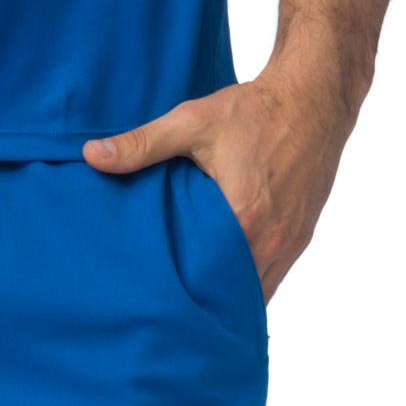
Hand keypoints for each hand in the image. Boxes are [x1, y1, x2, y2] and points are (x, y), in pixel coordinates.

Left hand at [83, 62, 358, 301]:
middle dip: (202, 301)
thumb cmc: (255, 111)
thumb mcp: (192, 123)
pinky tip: (222, 277)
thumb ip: (141, 144)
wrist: (314, 98)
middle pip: (232, 292)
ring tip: (192, 298)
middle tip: (166, 306)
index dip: (181, 293)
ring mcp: (291, 241)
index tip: (154, 299)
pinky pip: (274, 277)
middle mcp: (273, 239)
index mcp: (245, 217)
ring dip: (227, 294)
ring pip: (257, 291)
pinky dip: (249, 282)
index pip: (208, 279)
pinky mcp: (302, 236)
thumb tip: (91, 156)